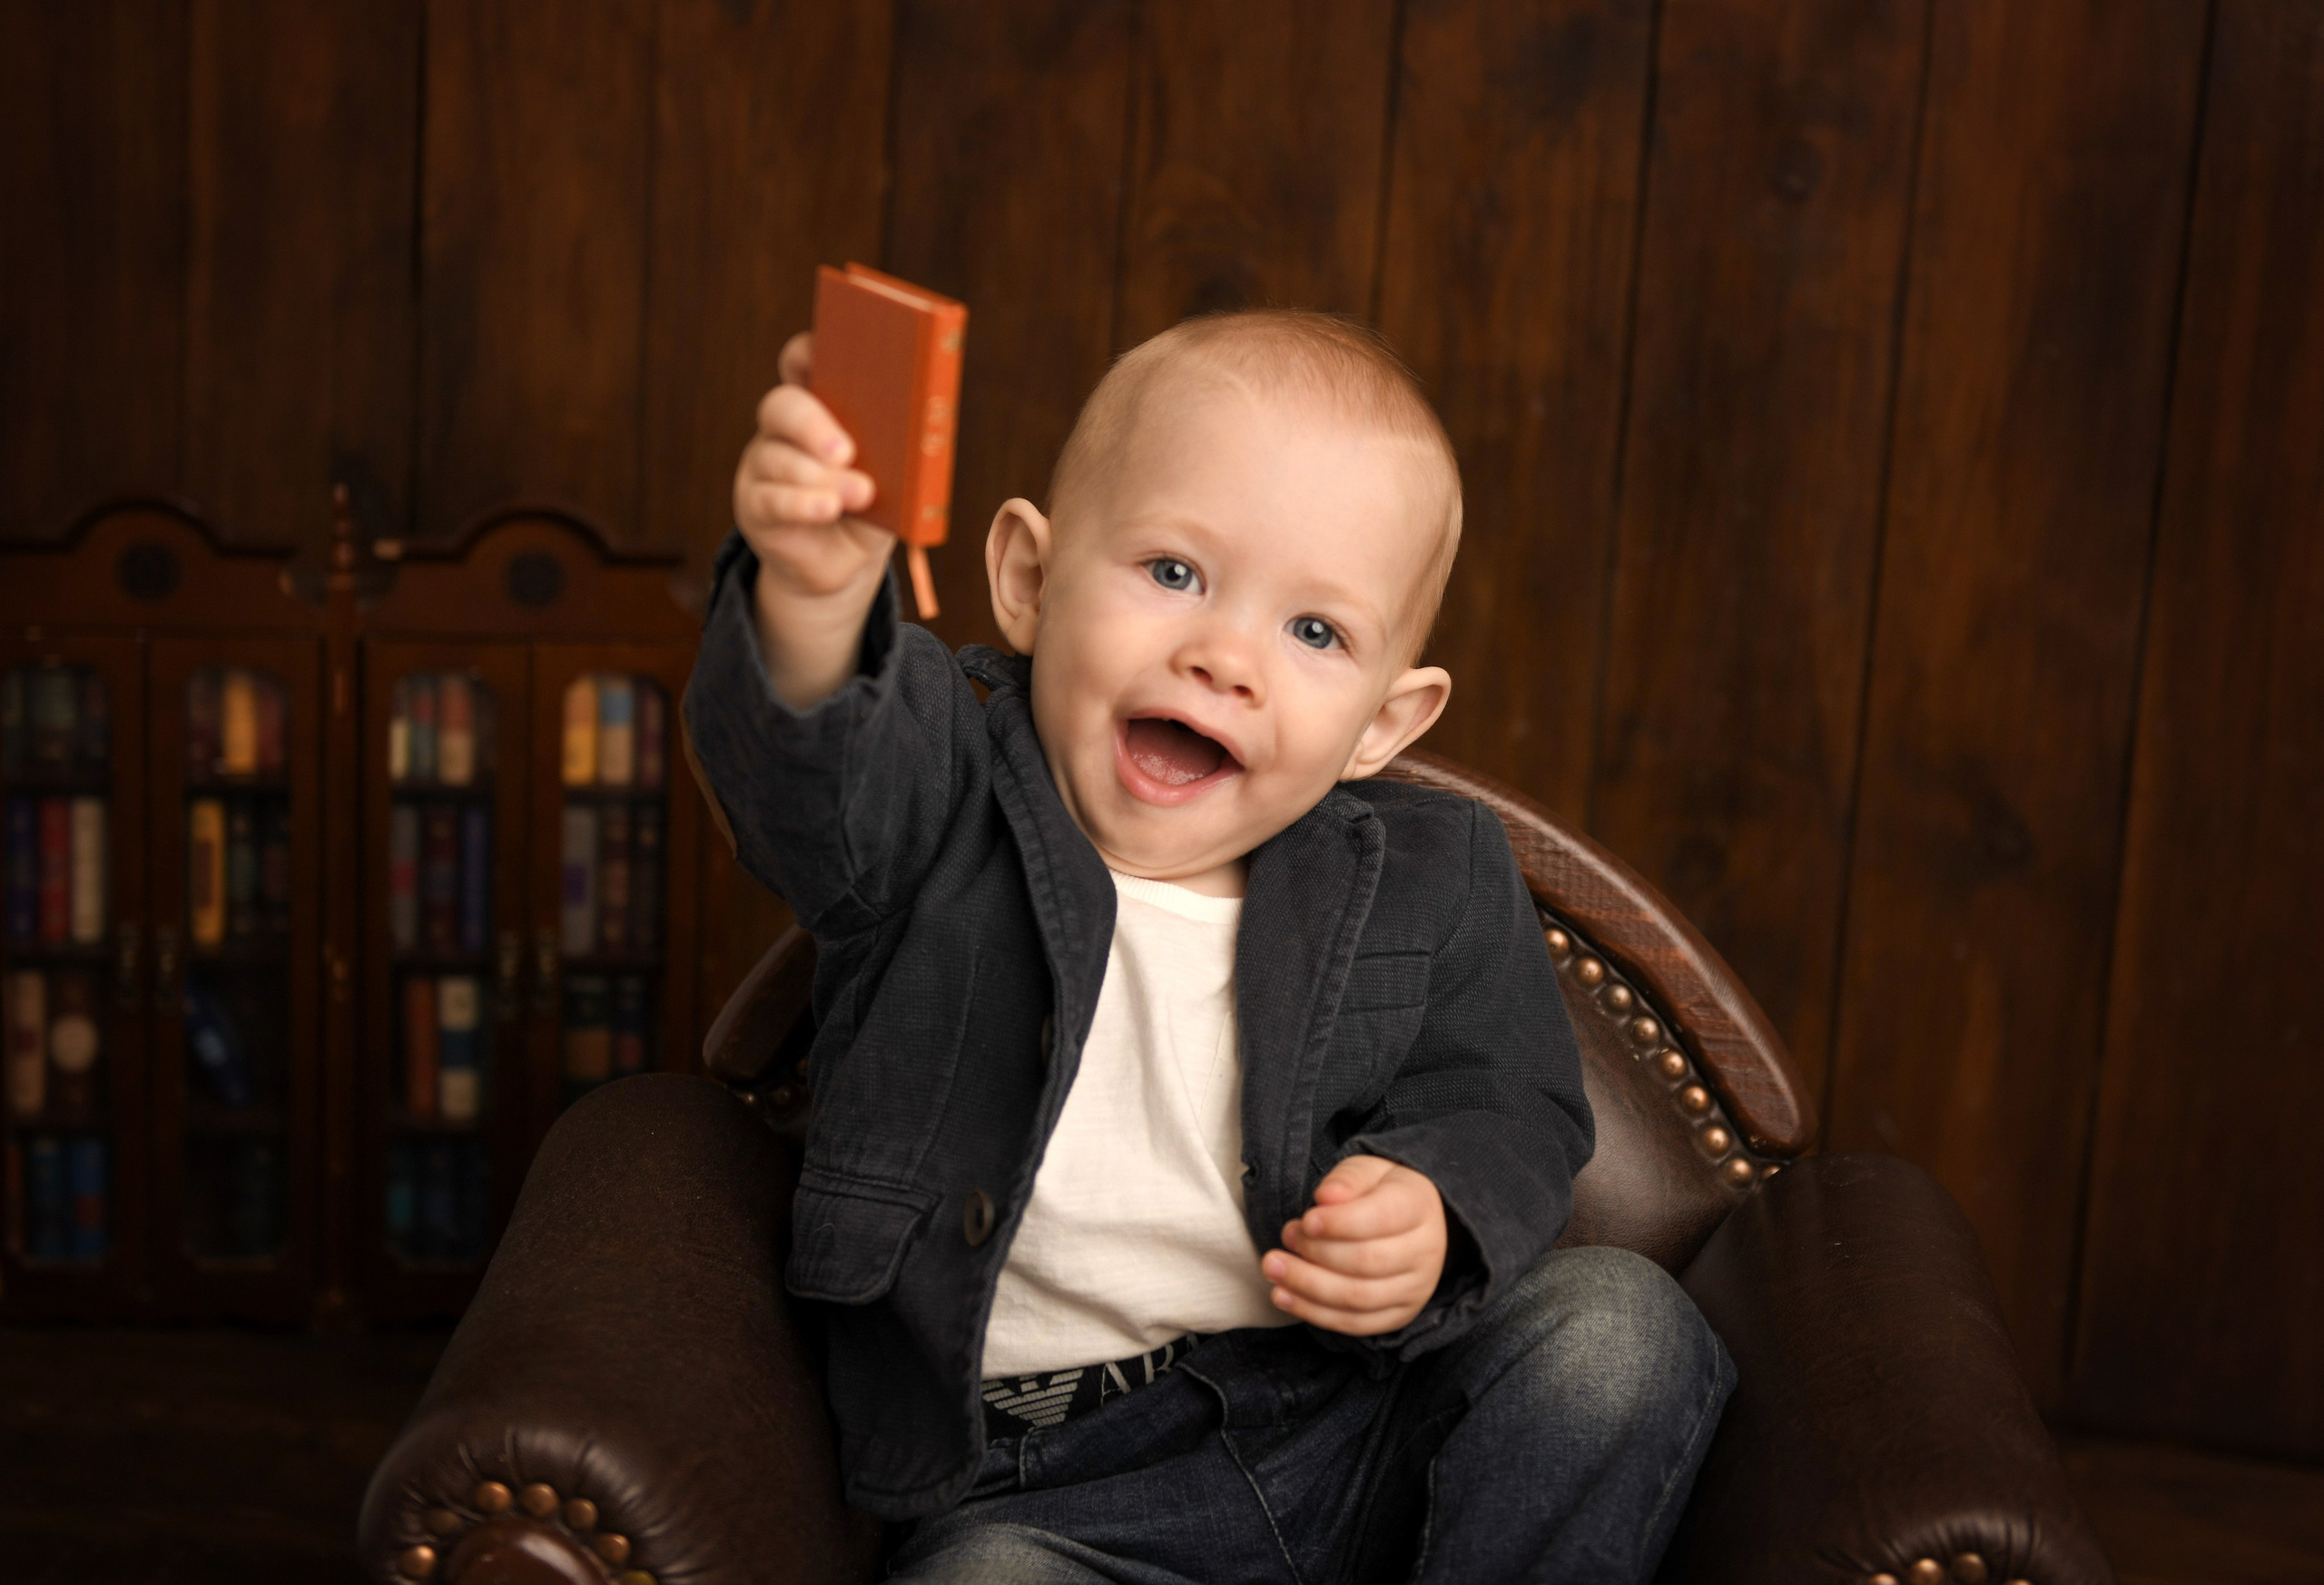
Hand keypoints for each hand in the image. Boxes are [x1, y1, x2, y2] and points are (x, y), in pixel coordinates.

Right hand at [734, 331, 889, 601]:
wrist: (843, 562)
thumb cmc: (871, 508)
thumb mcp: (892, 480)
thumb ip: (895, 456)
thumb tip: (906, 445)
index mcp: (822, 405)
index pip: (802, 362)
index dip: (808, 351)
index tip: (827, 350)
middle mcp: (785, 427)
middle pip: (783, 405)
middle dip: (813, 423)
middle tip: (846, 450)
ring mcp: (764, 463)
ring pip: (777, 456)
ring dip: (819, 476)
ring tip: (859, 492)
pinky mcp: (754, 505)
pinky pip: (771, 499)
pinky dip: (802, 503)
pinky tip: (828, 508)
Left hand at [1261, 1155, 1446, 1336]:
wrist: (1412, 1223)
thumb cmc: (1380, 1192)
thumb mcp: (1367, 1170)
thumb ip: (1347, 1179)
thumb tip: (1326, 1197)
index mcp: (1419, 1206)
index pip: (1382, 1218)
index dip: (1340, 1222)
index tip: (1306, 1220)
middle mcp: (1425, 1251)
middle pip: (1367, 1262)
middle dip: (1317, 1254)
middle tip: (1285, 1238)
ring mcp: (1416, 1288)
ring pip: (1358, 1298)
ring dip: (1308, 1286)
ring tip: (1274, 1269)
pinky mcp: (1399, 1315)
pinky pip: (1355, 1324)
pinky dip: (1314, 1313)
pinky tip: (1284, 1296)